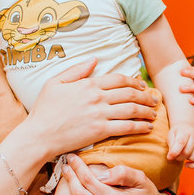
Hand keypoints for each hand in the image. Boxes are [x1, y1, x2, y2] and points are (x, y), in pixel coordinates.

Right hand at [27, 59, 158, 158]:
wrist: (38, 135)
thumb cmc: (44, 110)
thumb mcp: (55, 83)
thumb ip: (76, 70)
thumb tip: (94, 59)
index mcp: (88, 84)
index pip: (119, 79)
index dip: (135, 81)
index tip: (143, 85)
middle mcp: (97, 97)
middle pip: (130, 93)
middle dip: (146, 95)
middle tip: (154, 99)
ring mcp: (100, 114)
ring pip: (132, 109)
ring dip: (147, 111)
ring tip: (154, 113)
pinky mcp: (100, 131)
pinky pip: (127, 127)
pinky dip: (140, 126)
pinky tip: (147, 128)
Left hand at [168, 124, 193, 167]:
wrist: (187, 128)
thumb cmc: (177, 134)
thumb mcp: (171, 136)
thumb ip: (171, 146)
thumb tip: (170, 157)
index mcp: (185, 132)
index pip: (181, 142)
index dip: (174, 152)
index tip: (169, 158)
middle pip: (186, 152)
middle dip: (178, 157)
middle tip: (175, 155)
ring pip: (193, 158)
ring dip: (186, 159)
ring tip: (182, 155)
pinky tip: (187, 164)